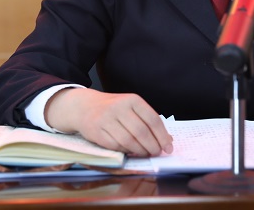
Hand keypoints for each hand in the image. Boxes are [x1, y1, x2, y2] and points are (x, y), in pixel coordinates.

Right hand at [44, 88, 172, 156]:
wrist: (84, 106)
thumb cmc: (113, 109)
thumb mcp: (131, 108)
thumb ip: (148, 121)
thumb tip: (168, 140)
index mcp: (132, 100)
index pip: (153, 120)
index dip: (162, 136)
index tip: (168, 147)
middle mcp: (119, 107)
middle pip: (142, 132)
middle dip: (152, 146)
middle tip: (157, 153)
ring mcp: (107, 119)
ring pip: (129, 141)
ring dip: (140, 151)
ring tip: (145, 153)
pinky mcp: (97, 131)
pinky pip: (116, 146)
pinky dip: (126, 151)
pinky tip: (130, 152)